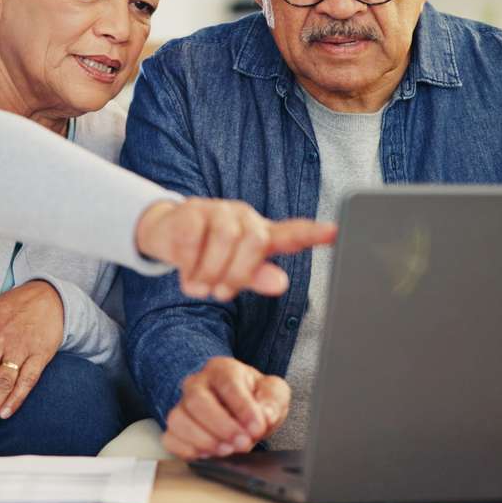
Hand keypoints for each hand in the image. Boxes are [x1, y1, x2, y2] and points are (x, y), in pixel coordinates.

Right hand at [135, 199, 336, 300]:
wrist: (166, 235)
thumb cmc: (209, 256)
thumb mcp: (234, 272)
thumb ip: (257, 277)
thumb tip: (280, 282)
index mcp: (262, 234)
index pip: (293, 232)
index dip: (314, 233)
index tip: (335, 232)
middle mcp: (244, 218)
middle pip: (255, 241)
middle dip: (237, 274)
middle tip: (220, 292)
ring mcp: (218, 210)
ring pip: (225, 238)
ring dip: (210, 272)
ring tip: (200, 286)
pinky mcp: (191, 210)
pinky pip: (195, 239)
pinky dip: (190, 264)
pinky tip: (187, 273)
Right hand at [162, 357, 289, 459]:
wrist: (242, 410)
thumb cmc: (255, 398)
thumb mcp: (274, 393)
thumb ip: (272, 400)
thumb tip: (265, 415)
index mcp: (222, 369)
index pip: (227, 382)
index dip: (242, 407)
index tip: (257, 427)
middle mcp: (197, 384)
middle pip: (197, 400)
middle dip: (221, 426)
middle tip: (243, 443)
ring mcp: (183, 406)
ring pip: (179, 420)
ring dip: (204, 440)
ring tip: (227, 451)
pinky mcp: (176, 429)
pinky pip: (170, 439)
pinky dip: (187, 451)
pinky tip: (208, 456)